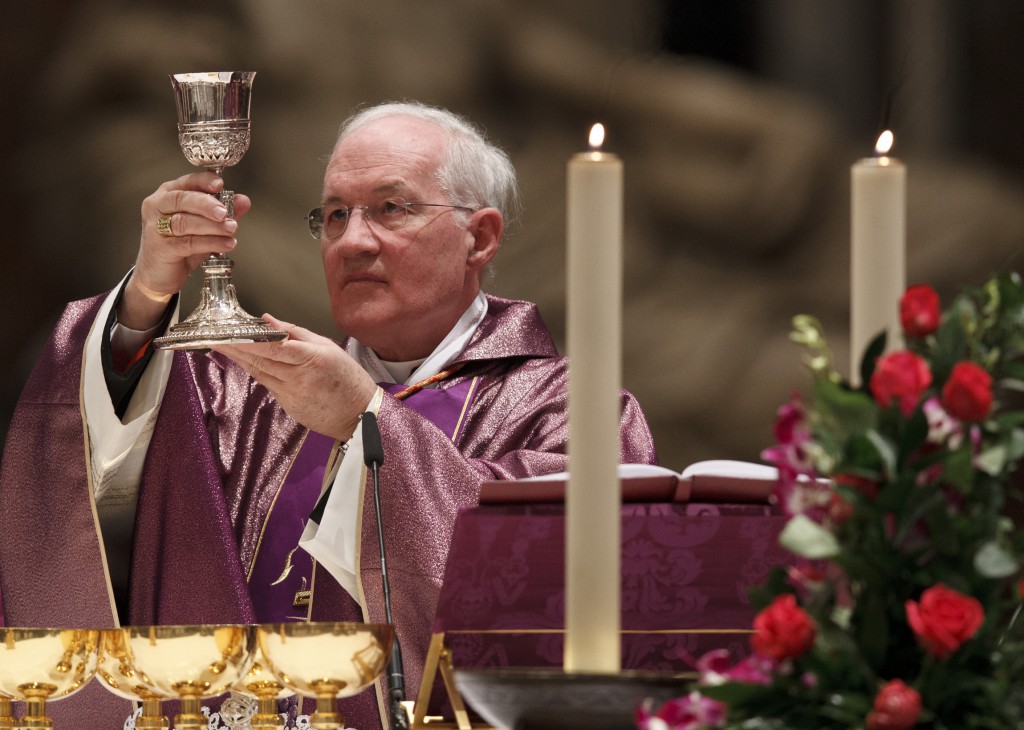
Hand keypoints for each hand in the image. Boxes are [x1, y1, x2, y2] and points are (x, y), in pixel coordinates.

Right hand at [119, 172, 251, 328]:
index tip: (220, 184)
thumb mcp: (204, 227)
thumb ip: (223, 213)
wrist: (159, 274)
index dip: (203, 181)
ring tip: (232, 229)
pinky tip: (227, 244)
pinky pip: (188, 242)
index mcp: (167, 195)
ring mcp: (155, 227)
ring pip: (185, 222)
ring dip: (212, 226)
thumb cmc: (180, 246)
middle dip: (207, 204)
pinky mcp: (161, 248)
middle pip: (182, 199)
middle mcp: (157, 206)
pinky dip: (210, 242)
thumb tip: (243, 201)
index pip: (186, 182)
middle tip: (226, 212)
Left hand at [213, 314, 377, 440]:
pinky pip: (268, 385)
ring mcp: (292, 394)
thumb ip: (296, 333)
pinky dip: (255, 371)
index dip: (249, 339)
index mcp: (313, 358)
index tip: (231, 332)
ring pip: (259, 372)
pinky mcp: (288, 406)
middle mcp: (300, 377)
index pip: (274, 346)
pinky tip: (244, 362)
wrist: (359, 414)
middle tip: (214, 337)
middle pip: (260, 360)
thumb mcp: (328, 347)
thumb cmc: (348, 379)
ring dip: (239, 359)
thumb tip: (269, 320)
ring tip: (221, 346)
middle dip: (234, 347)